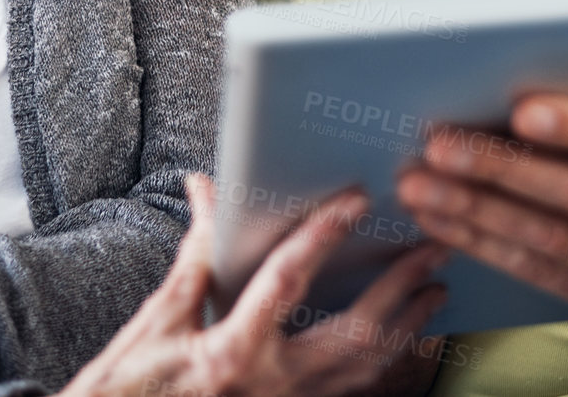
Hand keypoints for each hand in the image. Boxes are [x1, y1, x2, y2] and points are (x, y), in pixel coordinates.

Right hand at [61, 174, 449, 396]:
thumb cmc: (132, 385)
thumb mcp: (159, 317)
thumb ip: (195, 255)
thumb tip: (209, 190)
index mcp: (233, 351)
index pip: (288, 281)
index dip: (322, 235)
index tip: (356, 200)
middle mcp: (272, 384)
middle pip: (356, 334)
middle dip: (401, 288)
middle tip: (434, 248)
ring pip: (366, 369)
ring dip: (406, 326)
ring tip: (435, 289)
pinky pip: (353, 388)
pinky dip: (384, 359)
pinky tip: (403, 335)